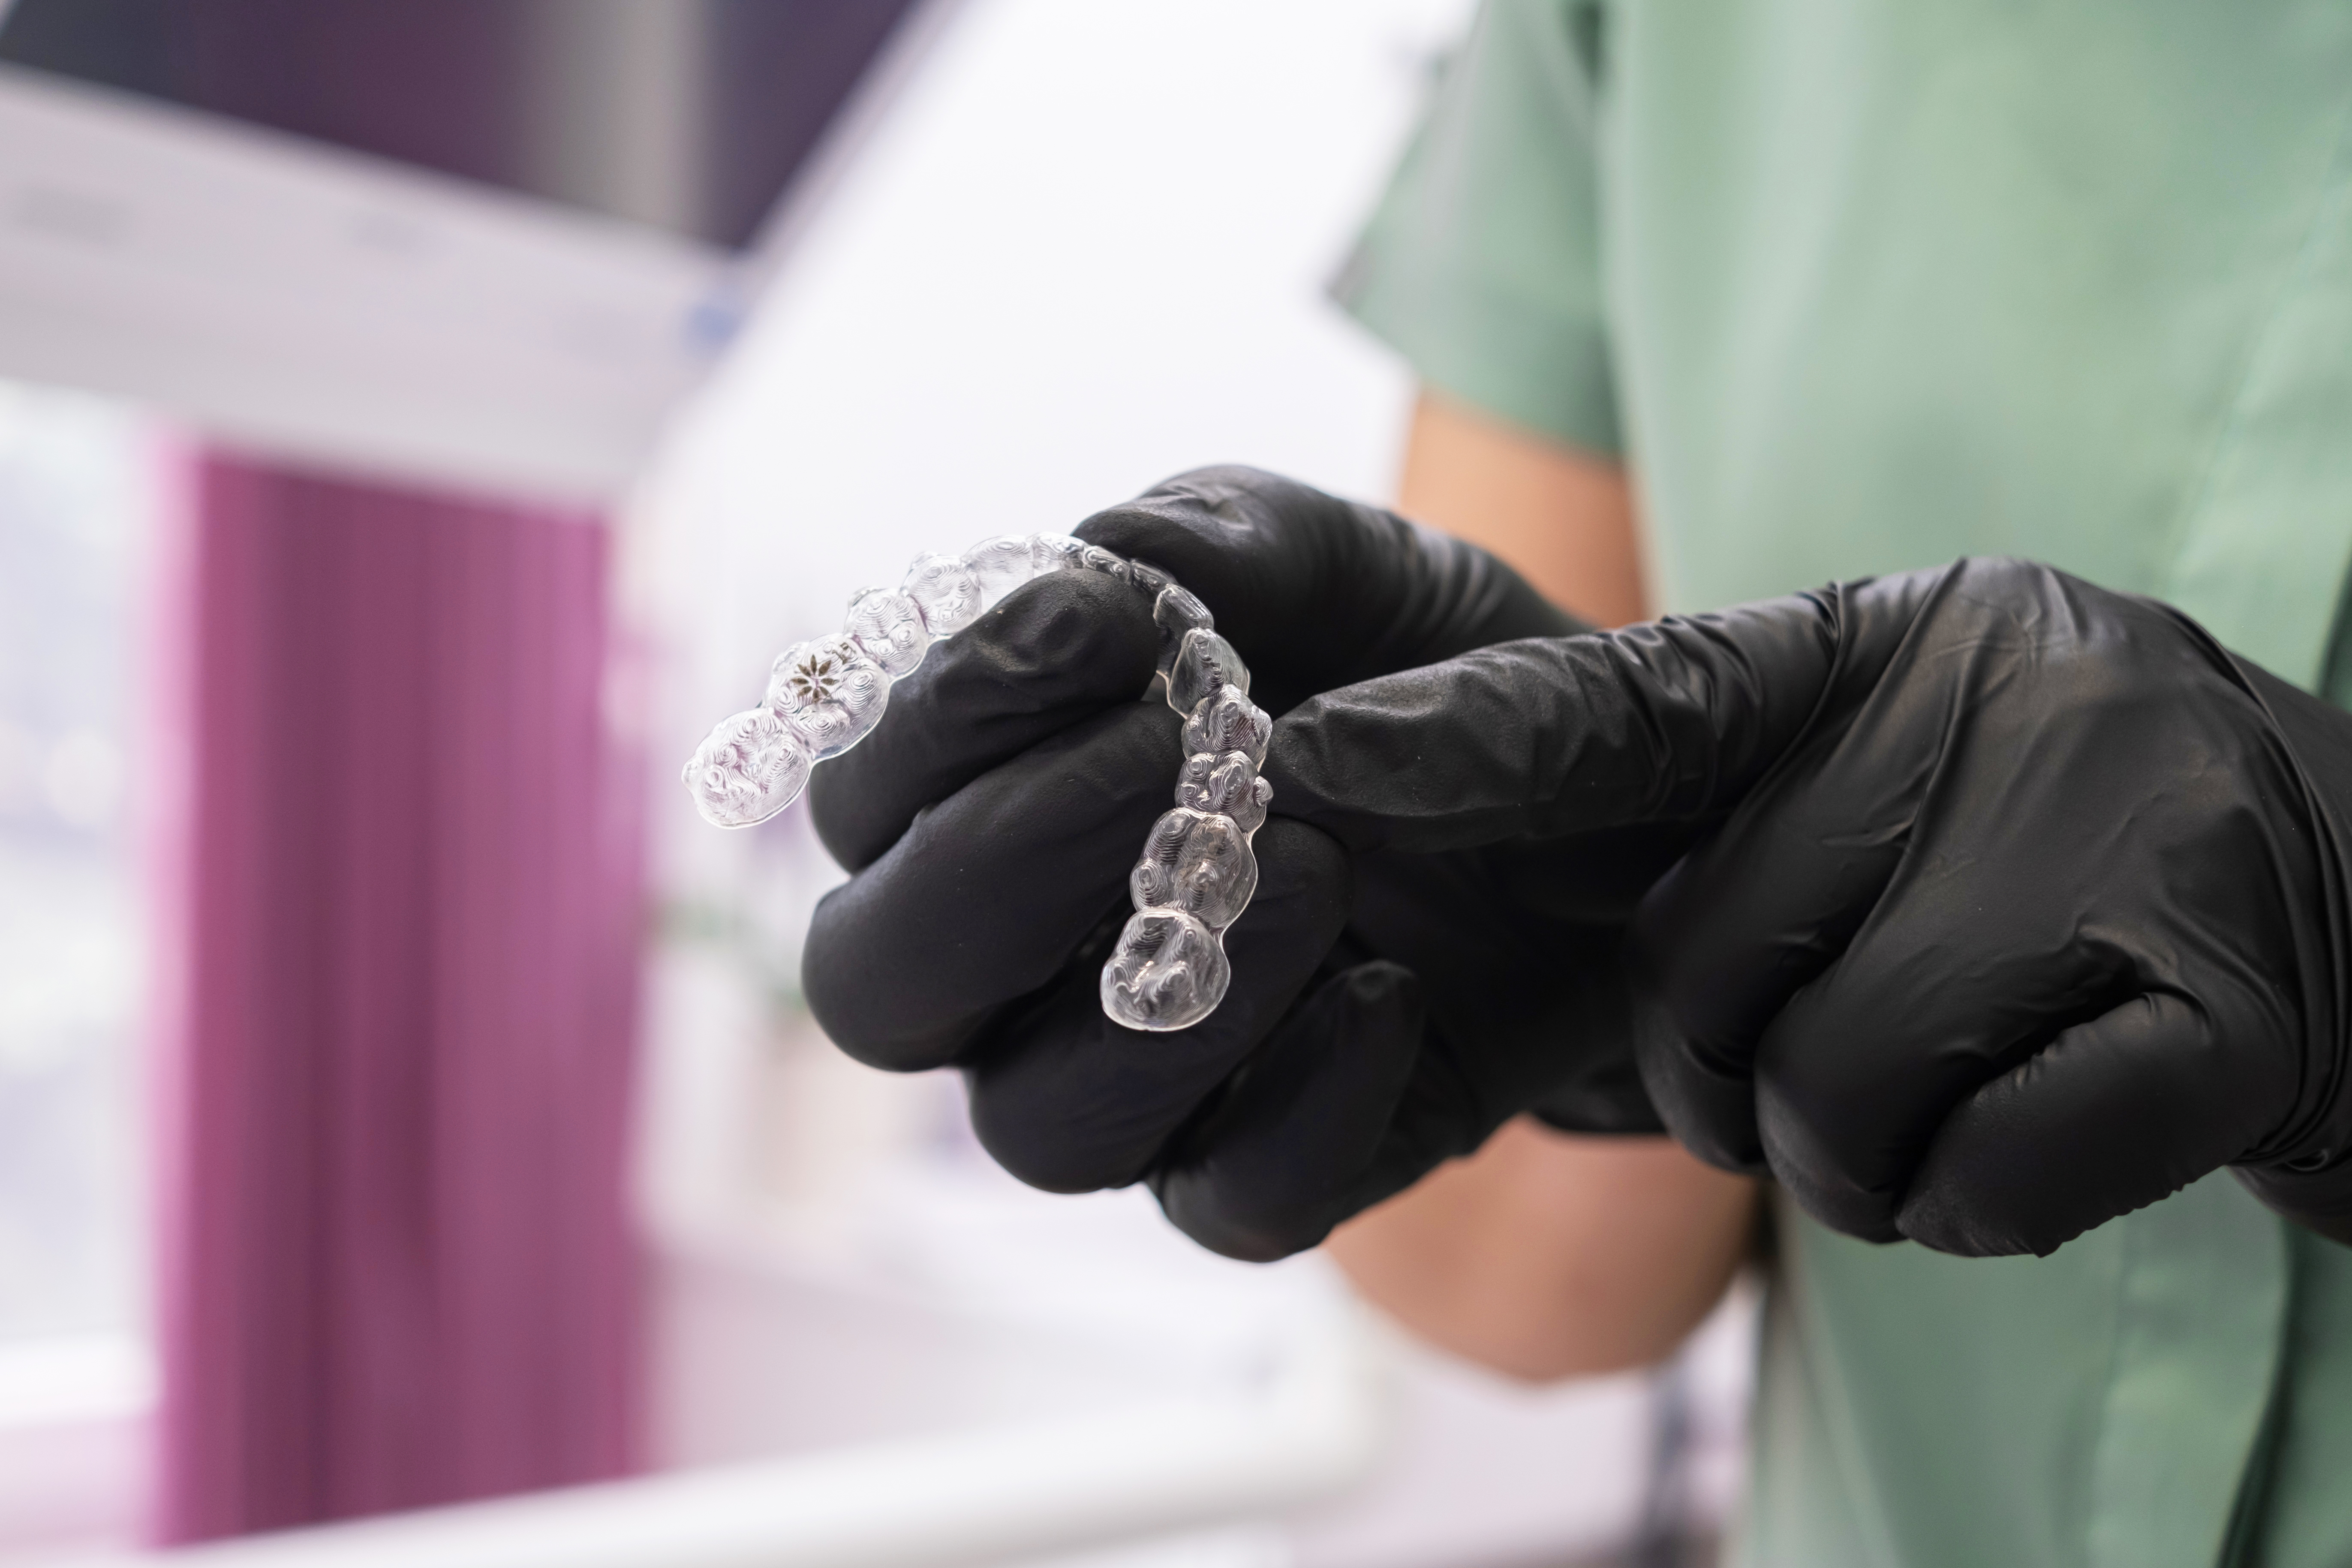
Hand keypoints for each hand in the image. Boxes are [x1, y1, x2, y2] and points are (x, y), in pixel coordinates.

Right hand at [800, 467, 1665, 1261]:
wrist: (1616, 811)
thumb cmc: (1432, 673)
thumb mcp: (1360, 570)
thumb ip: (1231, 544)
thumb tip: (1113, 552)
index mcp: (995, 798)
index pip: (869, 794)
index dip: (944, 714)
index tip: (1089, 624)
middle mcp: (1021, 965)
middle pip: (880, 988)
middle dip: (995, 867)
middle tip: (1151, 758)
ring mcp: (1137, 1084)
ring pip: (1041, 1125)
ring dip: (1170, 992)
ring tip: (1320, 863)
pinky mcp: (1265, 1169)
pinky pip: (1228, 1201)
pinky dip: (1305, 1103)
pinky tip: (1394, 991)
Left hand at [1267, 556, 2351, 1255]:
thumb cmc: (2077, 858)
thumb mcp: (1898, 775)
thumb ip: (1725, 814)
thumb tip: (1515, 874)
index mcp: (1895, 645)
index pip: (1632, 693)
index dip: (1468, 736)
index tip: (1315, 757)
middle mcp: (2003, 707)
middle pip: (1699, 969)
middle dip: (1727, 1069)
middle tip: (1844, 1053)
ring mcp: (2124, 849)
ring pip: (1823, 1097)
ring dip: (1858, 1153)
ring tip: (1966, 1086)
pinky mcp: (2231, 1011)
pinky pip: (1978, 1178)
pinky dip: (1987, 1199)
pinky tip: (2061, 1124)